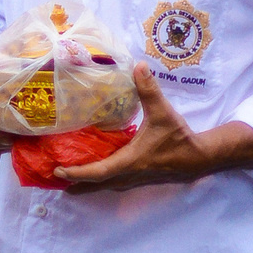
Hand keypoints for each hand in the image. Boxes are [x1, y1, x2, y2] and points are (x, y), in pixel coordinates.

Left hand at [52, 65, 252, 190]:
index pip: (98, 171)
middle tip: (52, 179)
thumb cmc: (179, 137)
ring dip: (86, 185)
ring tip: (67, 182)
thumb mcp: (163, 112)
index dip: (77, 173)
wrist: (200, 158)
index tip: (58, 171)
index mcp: (130, 161)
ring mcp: (134, 180)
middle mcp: (129, 175)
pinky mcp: (139, 179)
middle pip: (95, 184)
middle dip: (74, 183)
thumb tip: (138, 66)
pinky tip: (94, 176)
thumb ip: (149, 90)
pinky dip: (100, 181)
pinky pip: (114, 183)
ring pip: (105, 186)